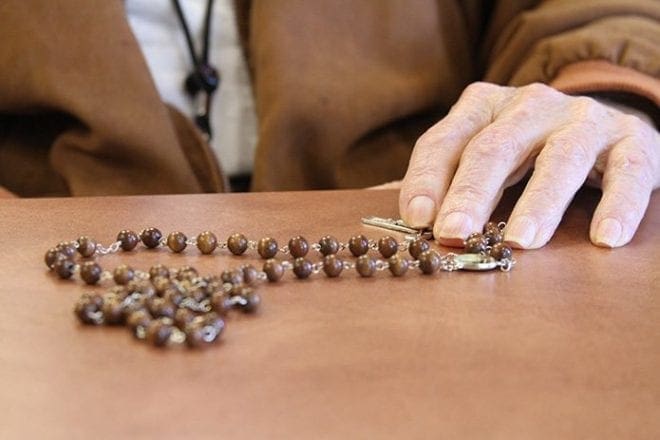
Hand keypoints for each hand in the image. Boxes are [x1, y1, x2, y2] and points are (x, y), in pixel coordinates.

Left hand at [399, 82, 659, 248]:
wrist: (604, 125)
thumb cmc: (527, 150)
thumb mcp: (483, 153)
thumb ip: (446, 179)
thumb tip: (407, 219)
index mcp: (484, 106)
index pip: (445, 141)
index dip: (427, 179)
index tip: (417, 220)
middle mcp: (531, 105)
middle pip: (495, 147)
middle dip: (472, 193)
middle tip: (455, 233)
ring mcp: (583, 119)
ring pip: (560, 158)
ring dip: (539, 203)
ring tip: (522, 242)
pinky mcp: (632, 139)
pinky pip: (626, 172)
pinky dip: (617, 205)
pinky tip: (604, 239)